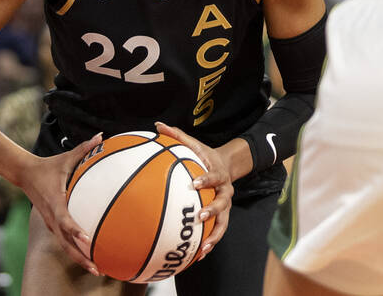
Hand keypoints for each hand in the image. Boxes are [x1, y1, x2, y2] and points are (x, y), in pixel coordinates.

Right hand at [19, 134, 102, 274]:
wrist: (24, 174)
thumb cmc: (48, 165)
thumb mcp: (66, 157)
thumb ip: (84, 148)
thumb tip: (101, 136)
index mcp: (55, 202)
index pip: (65, 220)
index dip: (75, 231)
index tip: (87, 239)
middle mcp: (51, 217)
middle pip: (66, 243)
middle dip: (81, 256)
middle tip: (97, 267)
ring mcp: (50, 223)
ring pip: (64, 246)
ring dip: (79, 258)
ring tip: (96, 268)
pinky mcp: (51, 225)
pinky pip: (63, 241)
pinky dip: (74, 251)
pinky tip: (88, 256)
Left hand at [156, 122, 233, 261]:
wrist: (225, 165)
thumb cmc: (203, 155)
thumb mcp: (193, 144)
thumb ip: (176, 135)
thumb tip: (157, 125)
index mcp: (217, 173)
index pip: (213, 176)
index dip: (206, 179)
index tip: (195, 183)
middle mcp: (224, 191)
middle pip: (223, 202)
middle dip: (213, 210)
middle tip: (200, 216)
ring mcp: (225, 206)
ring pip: (223, 223)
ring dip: (215, 235)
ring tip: (204, 248)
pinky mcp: (222, 217)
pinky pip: (217, 232)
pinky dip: (209, 243)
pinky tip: (198, 256)